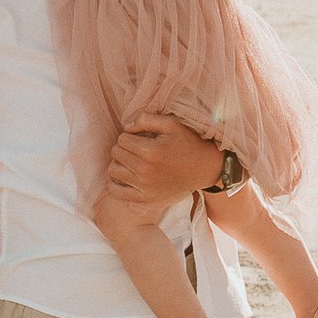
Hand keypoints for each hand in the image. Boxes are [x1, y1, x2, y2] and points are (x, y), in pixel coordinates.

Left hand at [106, 115, 225, 219]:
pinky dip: (115, 183)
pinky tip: (124, 175)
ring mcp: (144, 187)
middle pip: (116, 154)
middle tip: (136, 148)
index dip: (129, 135)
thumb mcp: (171, 124)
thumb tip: (125, 127)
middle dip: (123, 147)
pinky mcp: (145, 199)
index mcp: (150, 151)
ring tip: (131, 160)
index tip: (139, 137)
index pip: (121, 139)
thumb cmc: (188, 143)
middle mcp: (145, 170)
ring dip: (119, 163)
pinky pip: (116, 192)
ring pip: (113, 171)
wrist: (204, 168)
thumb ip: (146, 119)